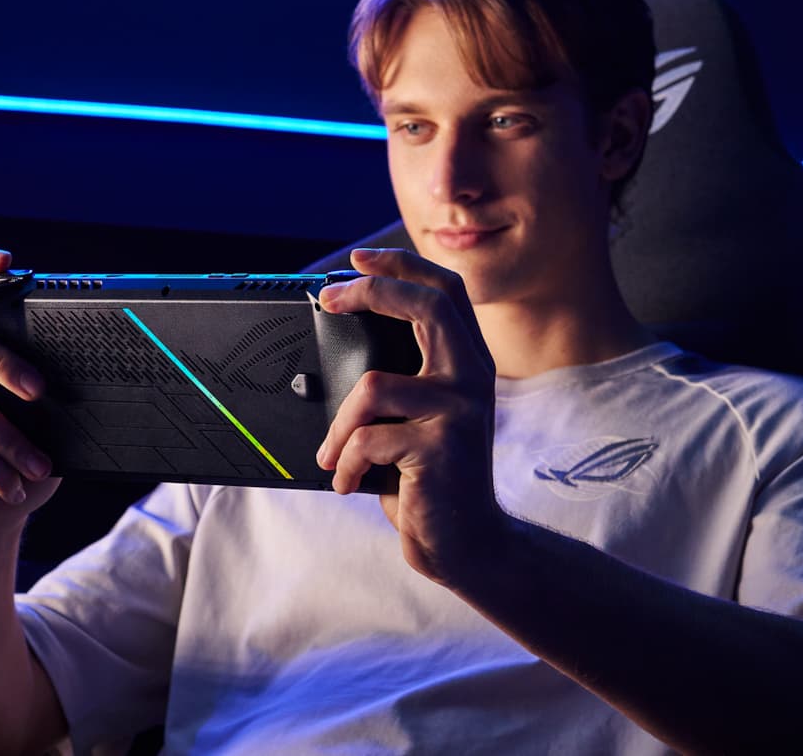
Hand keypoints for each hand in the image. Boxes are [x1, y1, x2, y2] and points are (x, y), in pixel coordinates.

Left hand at [315, 248, 500, 585]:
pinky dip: (347, 463)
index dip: (403, 265)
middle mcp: (472, 378)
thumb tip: (344, 337)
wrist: (468, 544)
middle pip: (426, 306)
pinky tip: (350, 483)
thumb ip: (404, 379)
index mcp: (468, 363)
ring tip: (334, 457)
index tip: (359, 258)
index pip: (445, 291)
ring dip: (340, 428)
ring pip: (373, 387)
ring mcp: (460, 411)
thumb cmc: (432, 479)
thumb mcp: (423, 418)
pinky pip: (368, 438)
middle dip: (371, 292)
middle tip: (330, 299)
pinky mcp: (441, 448)